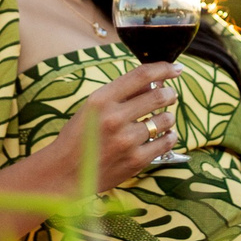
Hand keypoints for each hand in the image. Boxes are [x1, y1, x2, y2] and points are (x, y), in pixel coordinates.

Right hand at [42, 64, 181, 194]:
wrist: (64, 173)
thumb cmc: (79, 137)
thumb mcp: (92, 108)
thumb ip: (121, 94)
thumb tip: (154, 80)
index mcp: (101, 100)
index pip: (141, 75)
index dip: (164, 68)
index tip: (176, 68)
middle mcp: (114, 118)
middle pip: (159, 96)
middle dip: (169, 93)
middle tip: (169, 96)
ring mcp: (126, 141)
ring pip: (166, 119)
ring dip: (167, 117)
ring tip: (160, 120)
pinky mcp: (135, 161)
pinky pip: (166, 142)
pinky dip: (169, 136)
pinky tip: (163, 136)